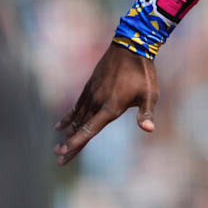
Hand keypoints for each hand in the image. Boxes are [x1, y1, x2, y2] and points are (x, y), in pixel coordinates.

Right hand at [53, 42, 158, 164]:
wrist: (130, 47)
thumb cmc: (143, 73)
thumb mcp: (150, 94)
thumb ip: (146, 113)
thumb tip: (149, 129)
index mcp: (111, 106)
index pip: (90, 129)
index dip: (77, 141)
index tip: (63, 153)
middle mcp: (97, 102)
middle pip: (80, 127)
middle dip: (69, 144)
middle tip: (58, 160)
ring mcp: (91, 94)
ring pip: (77, 118)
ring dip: (67, 133)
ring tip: (57, 147)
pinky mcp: (89, 88)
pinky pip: (76, 106)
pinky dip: (68, 117)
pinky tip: (60, 126)